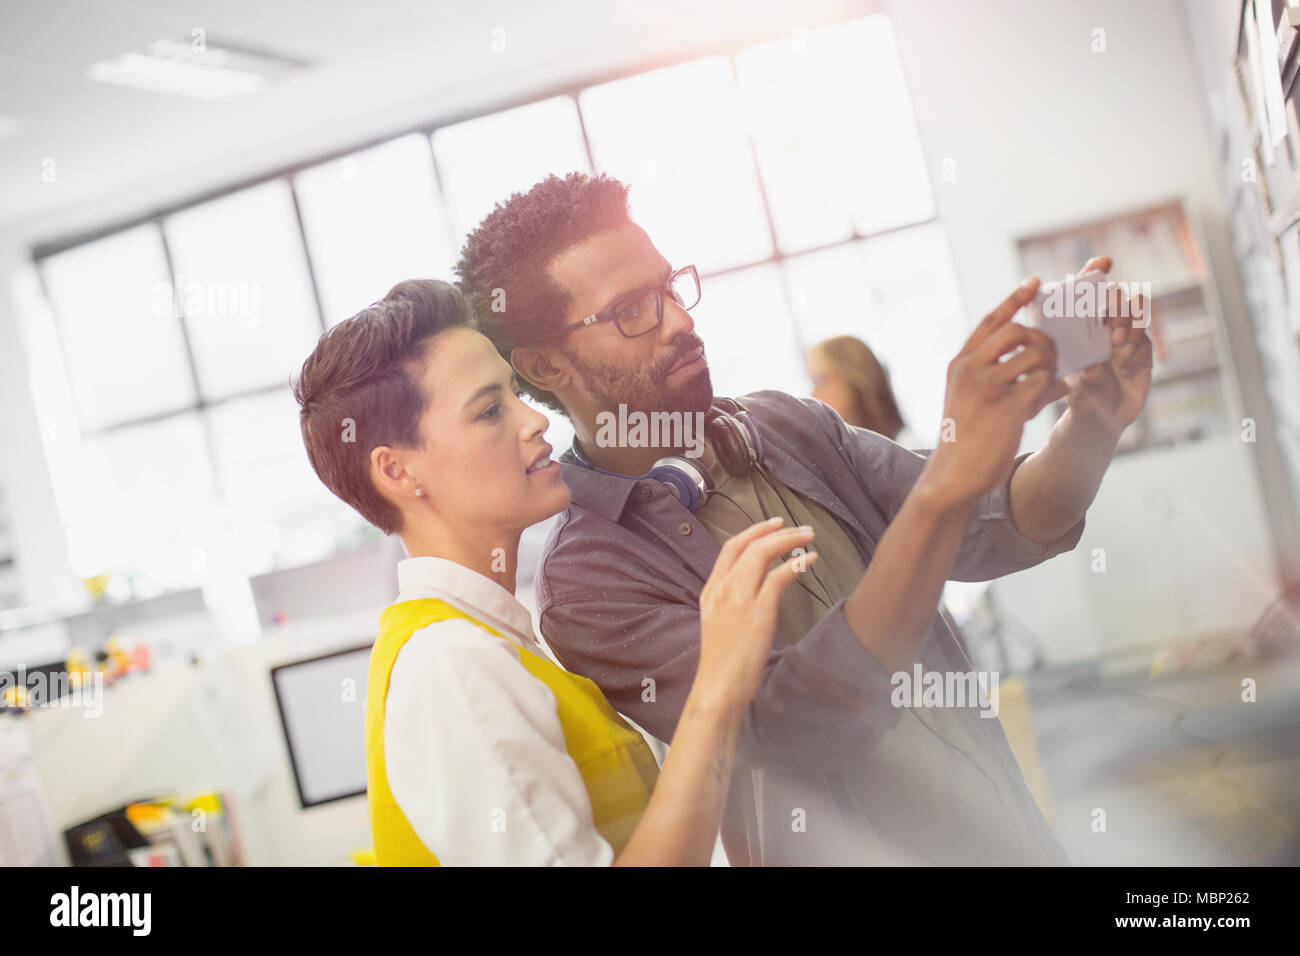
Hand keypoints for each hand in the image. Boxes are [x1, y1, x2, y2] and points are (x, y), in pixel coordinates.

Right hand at [695, 517, 817, 710]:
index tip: (774, 524)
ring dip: (789, 541)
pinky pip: (779, 577)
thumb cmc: (722, 663)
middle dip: (777, 531)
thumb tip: (755, 589)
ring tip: (809, 537)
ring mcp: (739, 599)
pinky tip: (810, 560)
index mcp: (710, 591)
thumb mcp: (718, 624)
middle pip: (750, 546)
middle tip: (800, 528)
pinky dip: (796, 564)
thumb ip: (731, 602)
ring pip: (763, 554)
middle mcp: (722, 589)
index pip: (730, 548)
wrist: (718, 687)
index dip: (754, 531)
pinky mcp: (758, 612)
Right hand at [924, 280, 1067, 507]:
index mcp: (960, 364)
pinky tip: (1052, 396)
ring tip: (1048, 383)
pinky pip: (1042, 384)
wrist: (953, 475)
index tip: (1033, 284)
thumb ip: (999, 379)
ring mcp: (987, 388)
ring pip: (1034, 356)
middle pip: (1015, 331)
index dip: (1013, 300)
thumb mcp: (970, 399)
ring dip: (1049, 366)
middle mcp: (970, 370)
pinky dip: (1052, 388)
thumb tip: (1046, 371)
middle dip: (1040, 338)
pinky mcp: (1006, 409)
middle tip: (1049, 355)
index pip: (989, 322)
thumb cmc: (965, 438)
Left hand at [1063, 255, 1153, 432]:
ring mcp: (1126, 338)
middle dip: (1119, 308)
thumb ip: (1084, 378)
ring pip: (1136, 315)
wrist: (1103, 420)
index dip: (1095, 274)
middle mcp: (1104, 327)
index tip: (1103, 263)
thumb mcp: (1075, 388)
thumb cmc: (1080, 398)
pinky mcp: (1143, 353)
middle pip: (1118, 299)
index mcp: (1082, 327)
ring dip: (1131, 326)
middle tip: (1113, 331)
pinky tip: (1128, 364)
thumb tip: (1091, 368)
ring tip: (1119, 349)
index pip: (1089, 294)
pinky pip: (1146, 340)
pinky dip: (1138, 348)